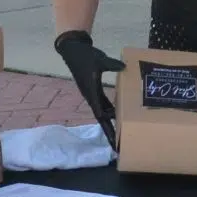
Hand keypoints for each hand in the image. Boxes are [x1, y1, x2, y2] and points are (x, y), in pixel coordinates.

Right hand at [54, 30, 124, 147]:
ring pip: (103, 112)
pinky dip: (111, 111)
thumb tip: (123, 67)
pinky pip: (104, 104)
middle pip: (102, 118)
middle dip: (110, 132)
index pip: (100, 114)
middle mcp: (91, 96)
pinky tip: (119, 115)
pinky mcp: (94, 89)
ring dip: (110, 123)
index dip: (108, 126)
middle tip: (117, 147)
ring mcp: (92, 94)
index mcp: (91, 92)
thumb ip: (112, 64)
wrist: (73, 50)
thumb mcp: (99, 59)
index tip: (115, 139)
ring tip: (120, 136)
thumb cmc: (85, 55)